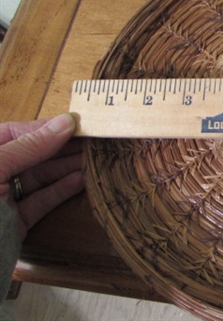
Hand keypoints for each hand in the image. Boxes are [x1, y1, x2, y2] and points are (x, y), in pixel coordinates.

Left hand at [0, 114, 83, 239]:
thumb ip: (29, 146)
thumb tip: (66, 122)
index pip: (14, 133)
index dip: (45, 128)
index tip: (76, 124)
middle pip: (30, 154)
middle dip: (60, 148)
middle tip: (93, 141)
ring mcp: (1, 198)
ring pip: (38, 178)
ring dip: (66, 168)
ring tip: (93, 159)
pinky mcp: (14, 221)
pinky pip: (40, 201)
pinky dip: (61, 191)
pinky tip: (80, 180)